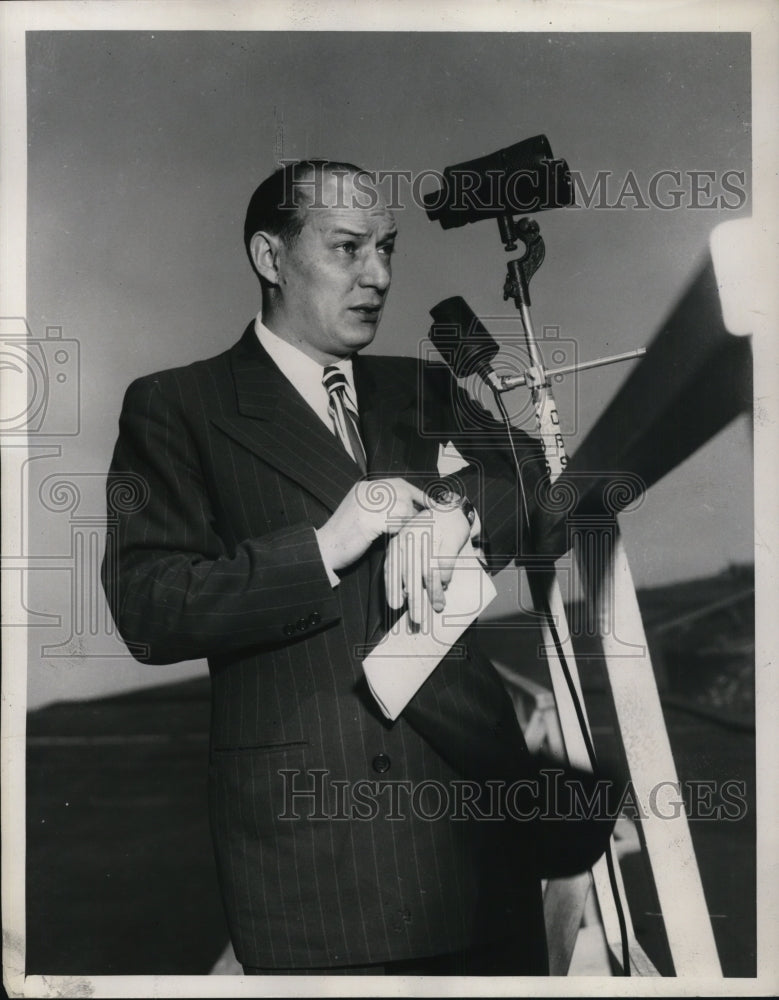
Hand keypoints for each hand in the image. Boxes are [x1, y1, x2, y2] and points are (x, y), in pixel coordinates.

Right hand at [316, 478, 428, 573]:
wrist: (324, 548)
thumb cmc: (344, 536)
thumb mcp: (361, 513)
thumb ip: (380, 506)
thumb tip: (409, 507)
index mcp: (364, 488)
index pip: (398, 483)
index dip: (416, 493)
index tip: (430, 501)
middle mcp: (366, 492)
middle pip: (403, 493)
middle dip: (415, 507)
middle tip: (425, 518)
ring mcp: (366, 505)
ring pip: (402, 508)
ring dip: (407, 521)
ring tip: (403, 531)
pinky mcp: (368, 520)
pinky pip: (395, 523)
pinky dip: (398, 530)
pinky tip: (394, 536)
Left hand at [384, 506, 470, 625]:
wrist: (449, 511)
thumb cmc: (427, 533)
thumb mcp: (410, 545)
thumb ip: (404, 565)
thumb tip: (405, 592)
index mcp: (398, 542)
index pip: (392, 569)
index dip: (392, 589)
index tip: (394, 606)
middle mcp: (411, 540)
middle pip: (411, 576)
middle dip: (415, 601)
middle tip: (417, 619)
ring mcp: (430, 539)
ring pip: (429, 574)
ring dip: (434, 594)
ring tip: (437, 607)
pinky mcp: (448, 539)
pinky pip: (445, 566)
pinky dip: (445, 578)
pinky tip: (446, 584)